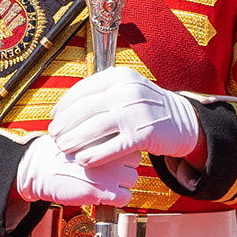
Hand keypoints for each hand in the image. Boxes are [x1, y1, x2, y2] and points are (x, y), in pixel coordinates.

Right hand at [15, 137, 138, 209]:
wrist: (40, 168)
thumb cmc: (60, 153)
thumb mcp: (83, 134)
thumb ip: (104, 137)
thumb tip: (125, 143)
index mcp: (106, 134)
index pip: (130, 143)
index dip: (121, 152)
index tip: (109, 158)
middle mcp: (112, 151)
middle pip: (134, 162)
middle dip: (123, 167)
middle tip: (105, 171)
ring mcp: (110, 171)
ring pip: (132, 180)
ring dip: (120, 184)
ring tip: (101, 183)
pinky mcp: (105, 190)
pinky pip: (125, 198)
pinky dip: (116, 200)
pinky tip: (101, 194)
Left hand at [42, 69, 198, 168]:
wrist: (183, 120)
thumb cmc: (147, 107)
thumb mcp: (127, 89)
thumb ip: (102, 92)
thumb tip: (67, 104)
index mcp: (120, 76)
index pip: (83, 89)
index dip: (64, 104)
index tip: (54, 116)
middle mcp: (127, 91)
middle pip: (85, 109)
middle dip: (64, 124)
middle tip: (54, 135)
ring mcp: (135, 113)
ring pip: (94, 128)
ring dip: (74, 140)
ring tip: (63, 147)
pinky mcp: (142, 135)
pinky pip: (110, 147)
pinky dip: (93, 155)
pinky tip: (82, 160)